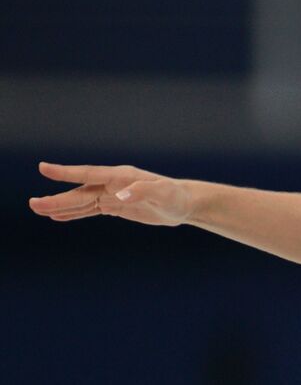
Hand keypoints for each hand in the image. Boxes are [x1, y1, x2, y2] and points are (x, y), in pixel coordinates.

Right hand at [28, 162, 193, 226]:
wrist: (184, 204)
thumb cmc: (176, 196)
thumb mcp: (164, 194)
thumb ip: (143, 191)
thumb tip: (120, 196)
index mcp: (120, 177)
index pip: (89, 173)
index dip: (66, 172)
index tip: (44, 168)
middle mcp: (112, 184)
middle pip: (80, 191)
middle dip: (57, 198)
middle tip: (33, 204)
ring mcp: (112, 195)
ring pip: (81, 201)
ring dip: (60, 206)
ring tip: (37, 209)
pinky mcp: (115, 206)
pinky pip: (90, 210)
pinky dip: (73, 213)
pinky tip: (57, 216)